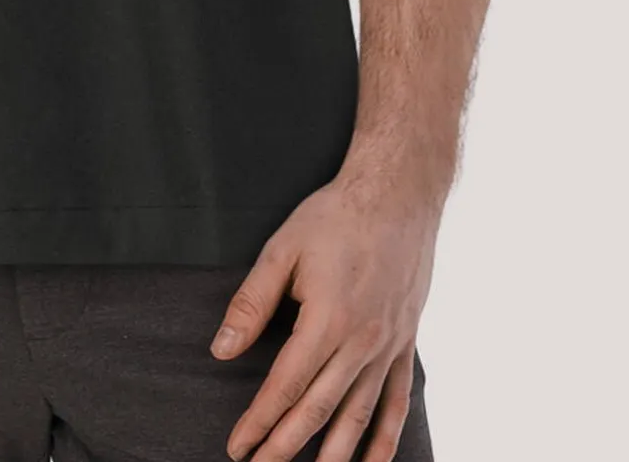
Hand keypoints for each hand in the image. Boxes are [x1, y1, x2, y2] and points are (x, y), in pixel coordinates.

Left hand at [210, 164, 438, 460]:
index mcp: (326, 319)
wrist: (398, 193)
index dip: (259, 421)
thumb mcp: (283, 250)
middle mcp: (361, 341)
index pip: (285, 385)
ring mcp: (388, 345)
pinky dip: (385, 438)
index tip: (237, 447)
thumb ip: (251, 303)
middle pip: (319, 410)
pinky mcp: (406, 341)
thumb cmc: (335, 216)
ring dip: (334, 455)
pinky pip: (397, 400)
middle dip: (286, 446)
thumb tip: (222, 350)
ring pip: (359, 415)